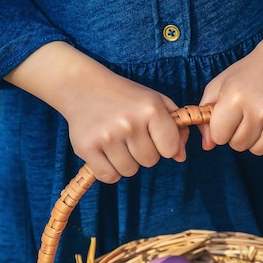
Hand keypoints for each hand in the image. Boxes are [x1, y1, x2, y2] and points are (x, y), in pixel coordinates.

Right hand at [5, 42, 187, 182]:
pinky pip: (109, 177)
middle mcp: (130, 122)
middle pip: (149, 162)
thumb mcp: (156, 103)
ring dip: (124, 161)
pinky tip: (104, 152)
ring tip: (116, 140)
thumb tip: (180, 157)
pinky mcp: (86, 147)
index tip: (152, 134)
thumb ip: (176, 129)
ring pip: (129, 171)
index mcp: (151, 108)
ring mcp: (107, 135)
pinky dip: (108, 170)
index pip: (170, 149)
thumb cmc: (126, 98)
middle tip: (128, 134)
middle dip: (142, 152)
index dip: (163, 146)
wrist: (82, 86)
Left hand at [199, 0, 262, 155]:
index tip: (229, 117)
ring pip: (258, 150)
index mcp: (235, 98)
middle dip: (238, 135)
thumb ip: (206, 117)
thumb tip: (208, 146)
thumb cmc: (247, 76)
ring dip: (256, 139)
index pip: (219, 137)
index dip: (222, 129)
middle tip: (247, 115)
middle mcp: (259, 110)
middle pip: (239, 145)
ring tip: (261, 118)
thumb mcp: (219, 87)